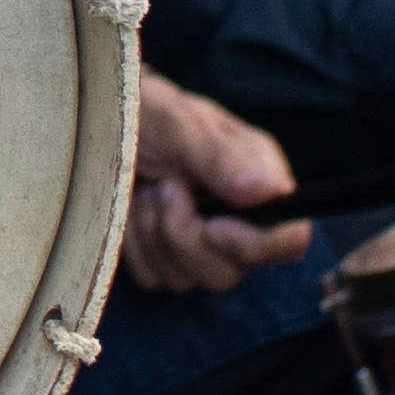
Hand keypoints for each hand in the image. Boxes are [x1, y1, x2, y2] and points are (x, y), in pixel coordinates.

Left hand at [122, 74, 310, 295]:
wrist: (104, 126)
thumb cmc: (149, 114)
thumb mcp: (181, 124)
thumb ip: (222, 157)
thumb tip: (266, 191)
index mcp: (258, 183)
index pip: (290, 241)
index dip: (257, 246)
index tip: (214, 226)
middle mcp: (238, 220)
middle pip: (230, 273)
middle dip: (185, 235)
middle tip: (165, 186)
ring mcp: (200, 244)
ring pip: (186, 280)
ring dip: (154, 234)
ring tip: (149, 189)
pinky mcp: (163, 257)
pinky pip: (152, 277)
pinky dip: (135, 245)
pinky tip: (133, 209)